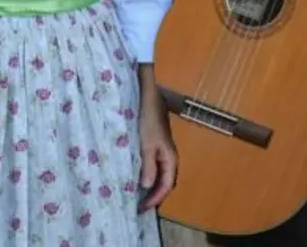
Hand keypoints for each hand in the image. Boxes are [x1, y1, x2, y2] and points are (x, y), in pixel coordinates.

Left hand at [138, 74, 177, 211]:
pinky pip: (154, 166)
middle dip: (155, 195)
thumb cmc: (148, 121)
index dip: (157, 198)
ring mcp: (162, 150)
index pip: (167, 184)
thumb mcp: (146, 144)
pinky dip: (147, 175)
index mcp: (170, 157)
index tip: (143, 209)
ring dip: (151, 186)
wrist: (148, 98)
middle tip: (139, 207)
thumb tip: (147, 186)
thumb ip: (148, 165)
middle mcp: (169, 156)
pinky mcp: (154, 145)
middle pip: (165, 181)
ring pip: (160, 174)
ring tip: (138, 196)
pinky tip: (137, 177)